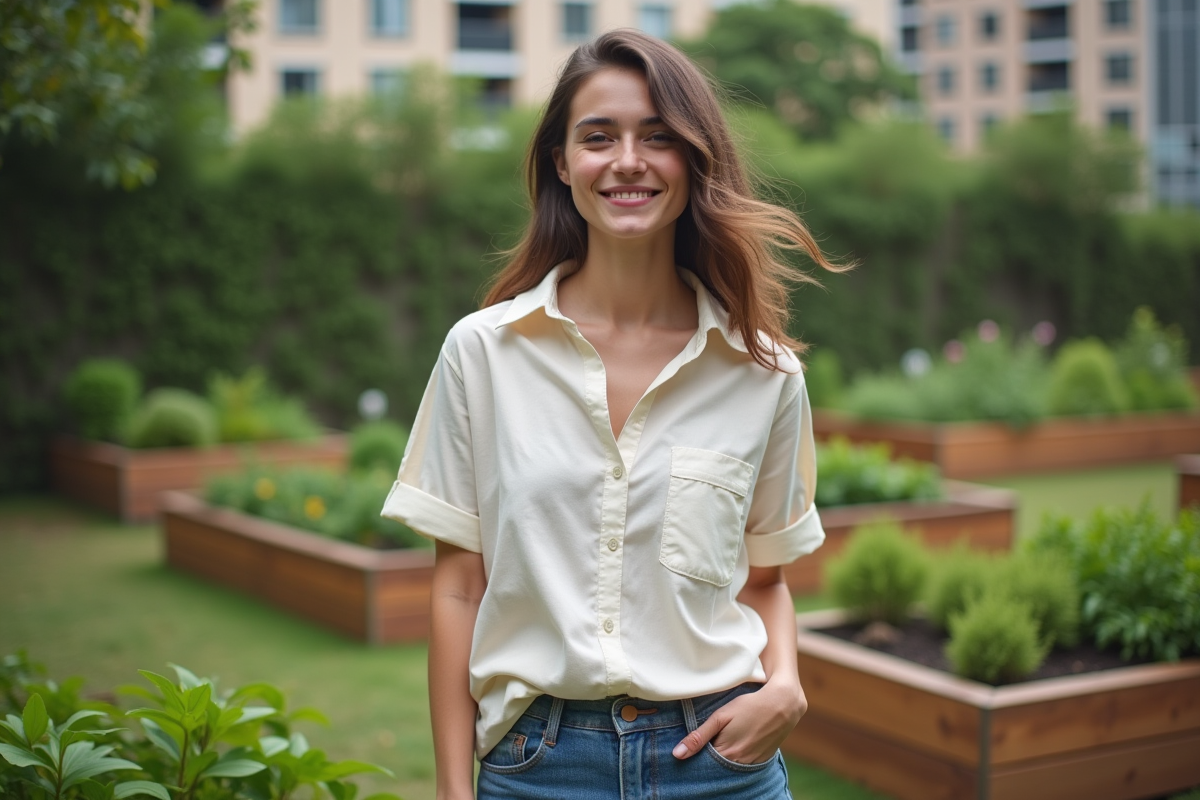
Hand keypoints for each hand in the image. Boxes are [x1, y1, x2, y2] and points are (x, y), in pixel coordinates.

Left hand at [672, 679, 806, 764]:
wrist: (782, 704)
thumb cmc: (749, 706)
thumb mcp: (721, 716)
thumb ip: (699, 736)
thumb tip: (677, 754)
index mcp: (726, 753)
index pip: (703, 765)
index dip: (695, 759)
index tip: (690, 752)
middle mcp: (739, 763)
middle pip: (716, 769)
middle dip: (708, 762)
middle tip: (706, 747)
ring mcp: (752, 764)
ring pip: (730, 768)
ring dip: (723, 761)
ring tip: (722, 743)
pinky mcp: (762, 761)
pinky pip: (744, 767)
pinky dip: (737, 760)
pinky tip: (735, 747)